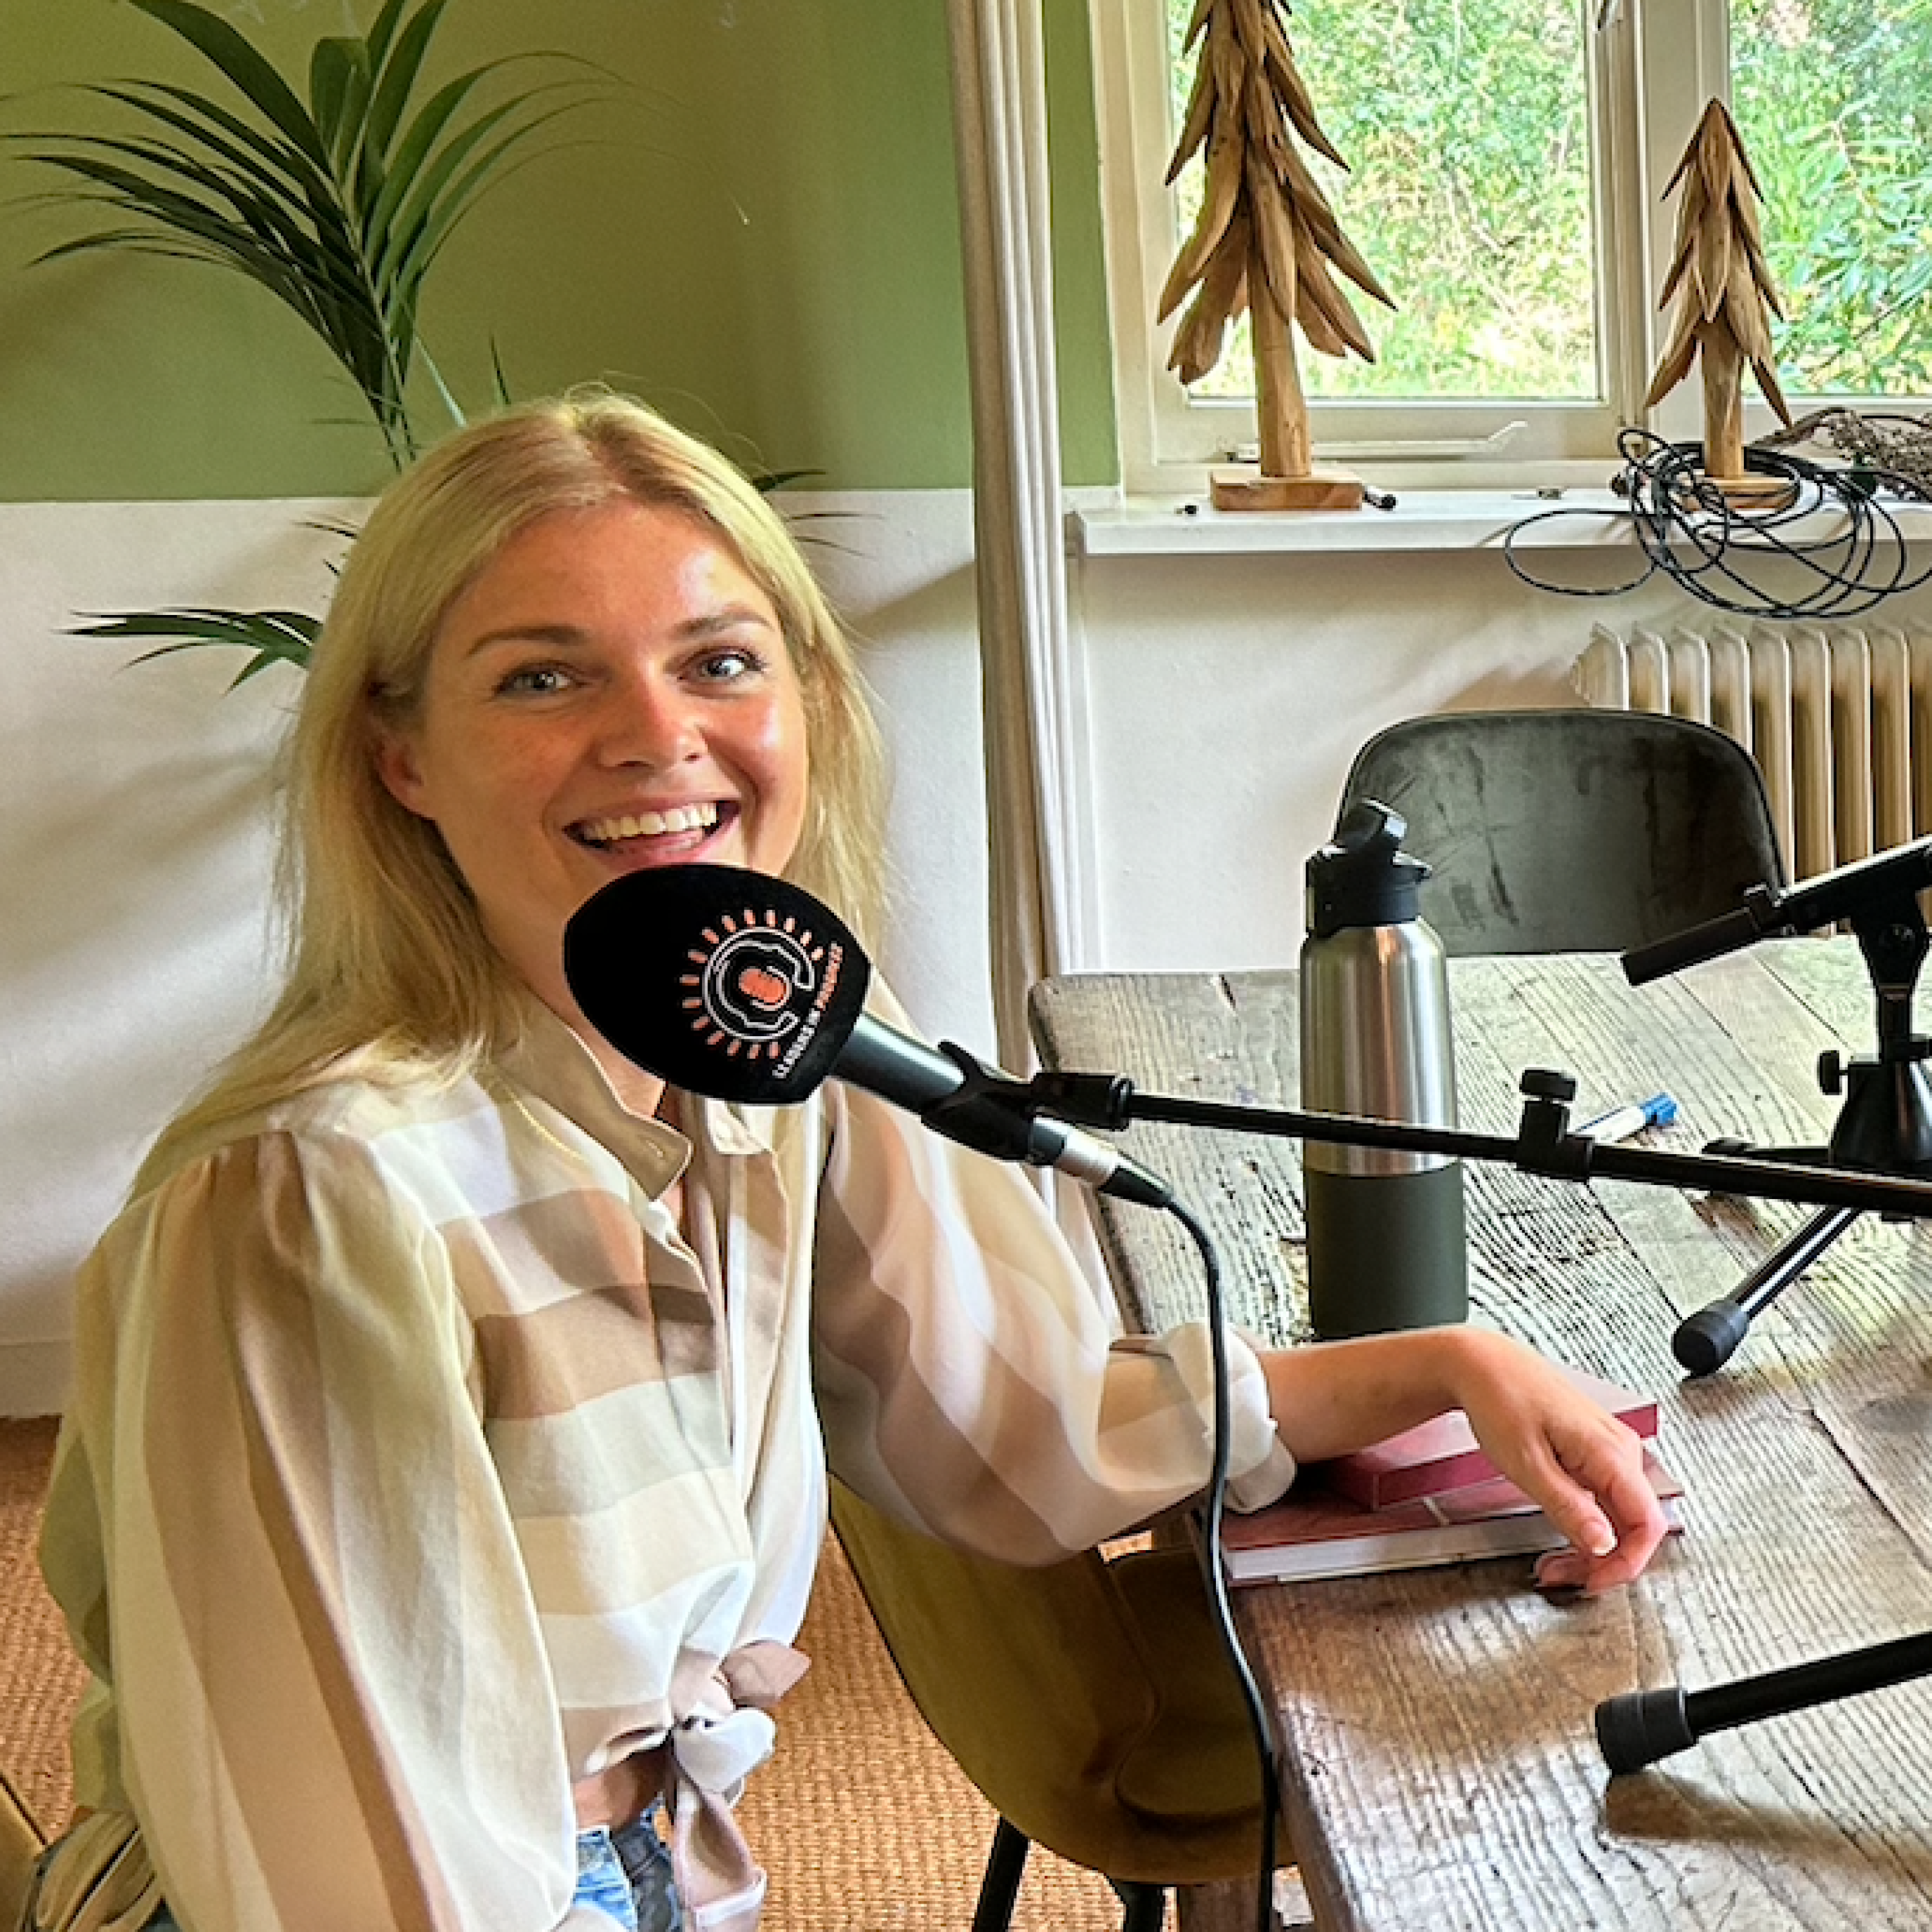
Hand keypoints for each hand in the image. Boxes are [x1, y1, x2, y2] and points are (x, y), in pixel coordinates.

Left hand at [1443, 1330, 1669, 1594]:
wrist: (1481, 1363)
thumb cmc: (1499, 1399)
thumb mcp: (1526, 1464)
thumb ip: (1568, 1508)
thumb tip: (1603, 1545)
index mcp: (1610, 1451)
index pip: (1646, 1524)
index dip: (1625, 1564)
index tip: (1592, 1582)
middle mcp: (1619, 1448)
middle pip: (1633, 1525)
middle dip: (1601, 1560)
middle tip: (1560, 1575)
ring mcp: (1608, 1448)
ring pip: (1618, 1515)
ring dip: (1591, 1546)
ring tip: (1553, 1560)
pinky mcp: (1593, 1450)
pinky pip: (1604, 1498)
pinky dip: (1584, 1522)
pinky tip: (1560, 1532)